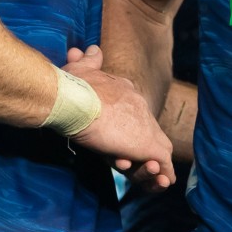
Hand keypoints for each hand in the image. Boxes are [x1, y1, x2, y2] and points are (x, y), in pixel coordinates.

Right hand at [63, 45, 175, 191]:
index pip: (133, 116)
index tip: (111, 144)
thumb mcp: (80, 69)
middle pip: (147, 132)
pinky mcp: (145, 144)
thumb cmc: (69, 86)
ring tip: (142, 172)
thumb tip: (90, 49)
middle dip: (139, 149)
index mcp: (126, 91)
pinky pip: (161, 163)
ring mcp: (144, 124)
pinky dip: (159, 174)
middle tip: (123, 161)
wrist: (71, 98)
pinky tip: (156, 182)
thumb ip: (89, 61)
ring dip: (150, 165)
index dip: (124, 133)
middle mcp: (139, 105)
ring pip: (158, 149)